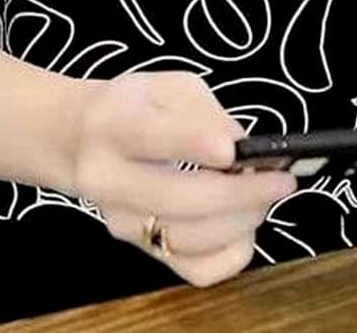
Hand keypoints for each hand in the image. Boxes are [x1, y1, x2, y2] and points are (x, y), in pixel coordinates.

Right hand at [68, 71, 296, 285]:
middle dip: (239, 193)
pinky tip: (243, 225)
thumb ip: (205, 112)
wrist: (75, 140)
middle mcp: (108, 179)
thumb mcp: (165, 86)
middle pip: (176, 198)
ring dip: (241, 220)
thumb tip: (245, 149)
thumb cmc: (131, 106)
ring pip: (189, 239)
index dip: (195, 145)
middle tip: (281, 180)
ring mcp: (121, 222)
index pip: (152, 138)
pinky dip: (232, 253)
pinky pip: (195, 270)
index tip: (233, 150)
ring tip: (265, 194)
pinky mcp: (140, 249)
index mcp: (112, 124)